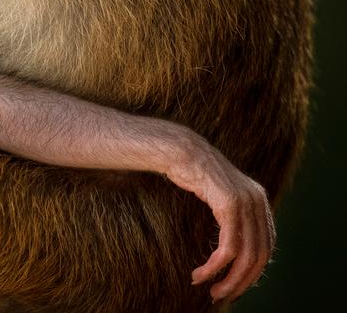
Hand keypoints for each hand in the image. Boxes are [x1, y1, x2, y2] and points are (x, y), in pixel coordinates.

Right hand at [163, 129, 274, 302]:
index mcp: (259, 199)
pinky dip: (215, 266)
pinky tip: (202, 273)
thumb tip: (231, 242)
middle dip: (242, 281)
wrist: (179, 150)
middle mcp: (258, 201)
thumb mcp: (218, 194)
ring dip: (228, 279)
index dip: (252, 270)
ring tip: (210, 289)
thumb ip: (231, 213)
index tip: (233, 283)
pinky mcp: (230, 205)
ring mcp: (246, 202)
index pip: (266, 246)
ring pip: (245, 255)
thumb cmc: (191, 172)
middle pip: (260, 255)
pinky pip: (228, 247)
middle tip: (221, 294)